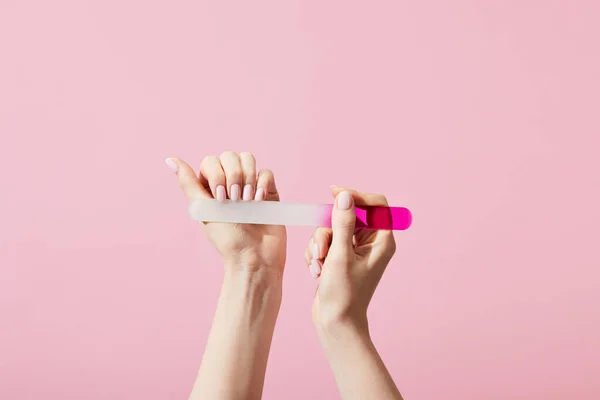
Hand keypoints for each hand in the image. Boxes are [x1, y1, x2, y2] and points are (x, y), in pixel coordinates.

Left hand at [166, 152, 286, 274]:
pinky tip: (259, 201)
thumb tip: (169, 159)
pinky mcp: (268, 191)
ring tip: (248, 201)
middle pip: (231, 156)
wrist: (255, 257)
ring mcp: (250, 186)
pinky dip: (262, 184)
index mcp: (210, 187)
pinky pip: (266, 172)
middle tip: (235, 201)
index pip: (211, 161)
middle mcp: (230, 183)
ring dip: (248, 178)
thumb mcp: (204, 210)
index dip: (217, 174)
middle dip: (234, 176)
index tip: (220, 199)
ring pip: (249, 159)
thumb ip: (188, 183)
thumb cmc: (227, 239)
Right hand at [305, 186, 396, 333]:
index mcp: (382, 241)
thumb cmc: (343, 294)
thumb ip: (342, 223)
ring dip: (319, 245)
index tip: (334, 193)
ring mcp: (354, 250)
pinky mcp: (339, 257)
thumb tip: (345, 196)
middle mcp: (370, 243)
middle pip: (346, 216)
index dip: (355, 195)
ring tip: (319, 267)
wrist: (335, 323)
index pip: (375, 204)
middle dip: (327, 231)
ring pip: (331, 228)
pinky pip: (324, 241)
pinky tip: (316, 272)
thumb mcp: (340, 255)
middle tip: (322, 251)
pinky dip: (316, 254)